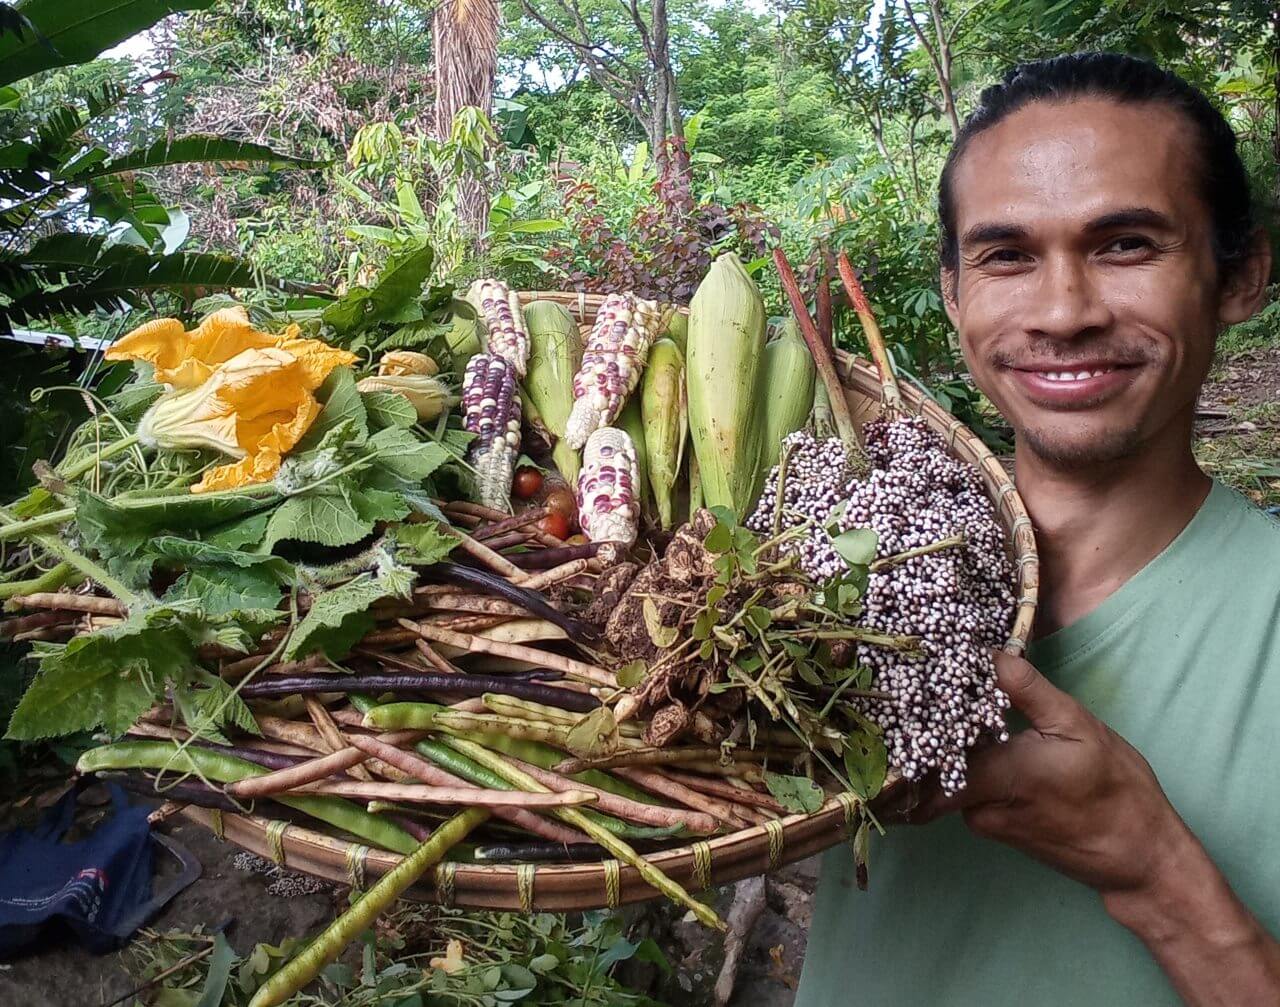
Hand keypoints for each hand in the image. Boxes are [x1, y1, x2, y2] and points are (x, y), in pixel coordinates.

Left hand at [906, 650, 1189, 896]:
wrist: (1138, 857)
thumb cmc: (1116, 789)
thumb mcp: (1079, 728)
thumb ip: (1029, 692)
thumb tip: (991, 655)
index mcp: (1002, 775)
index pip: (937, 746)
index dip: (920, 714)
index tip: (911, 682)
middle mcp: (981, 805)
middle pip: (932, 764)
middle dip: (926, 729)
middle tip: (917, 691)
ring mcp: (984, 822)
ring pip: (946, 778)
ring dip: (947, 746)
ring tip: (947, 706)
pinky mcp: (992, 828)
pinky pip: (964, 791)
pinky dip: (966, 765)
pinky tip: (977, 740)